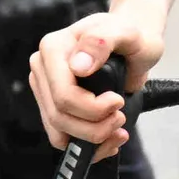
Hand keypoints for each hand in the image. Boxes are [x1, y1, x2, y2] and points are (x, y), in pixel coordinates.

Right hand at [29, 7, 162, 153]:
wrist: (135, 45)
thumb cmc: (132, 38)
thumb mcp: (126, 33)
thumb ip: (101, 41)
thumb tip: (78, 66)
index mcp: (52, 48)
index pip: (63, 95)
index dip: (93, 108)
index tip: (117, 101)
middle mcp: (43, 69)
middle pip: (59, 117)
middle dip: (95, 127)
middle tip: (120, 117)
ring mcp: (46, 89)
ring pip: (59, 132)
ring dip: (93, 138)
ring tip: (117, 127)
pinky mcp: (54, 106)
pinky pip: (62, 137)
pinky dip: (88, 145)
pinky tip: (109, 138)